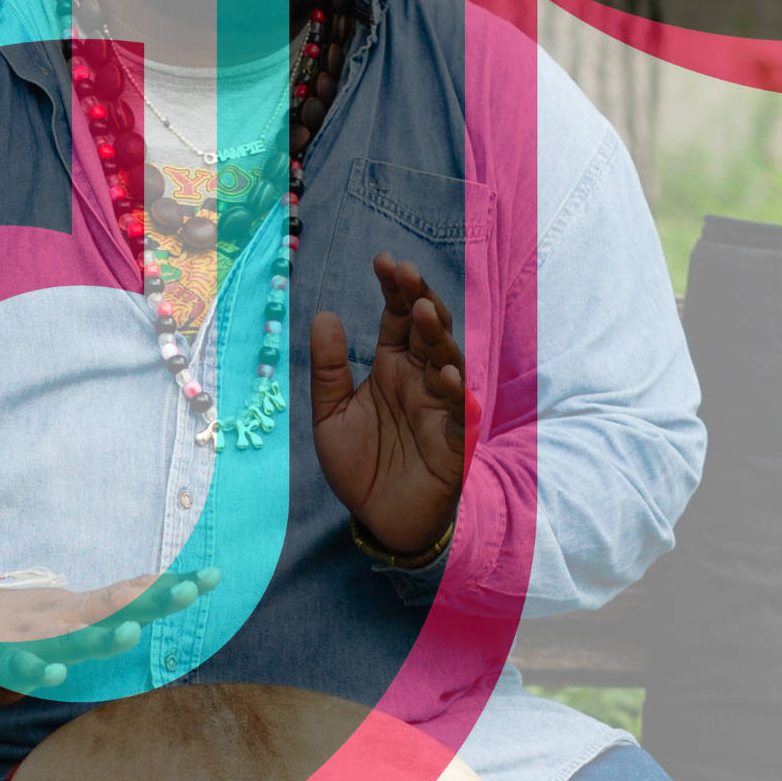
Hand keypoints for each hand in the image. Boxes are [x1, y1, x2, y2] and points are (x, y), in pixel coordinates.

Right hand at [0, 567, 221, 706]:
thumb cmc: (16, 619)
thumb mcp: (66, 609)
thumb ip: (108, 605)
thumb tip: (158, 588)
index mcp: (78, 609)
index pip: (131, 595)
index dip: (168, 588)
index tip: (211, 577)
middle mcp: (59, 619)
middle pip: (111, 609)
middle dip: (148, 602)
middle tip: (187, 590)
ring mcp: (28, 638)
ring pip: (67, 638)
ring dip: (98, 636)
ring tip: (129, 632)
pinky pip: (17, 669)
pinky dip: (33, 670)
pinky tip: (51, 673)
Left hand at [310, 254, 481, 560]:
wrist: (378, 520)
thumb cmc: (360, 465)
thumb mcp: (330, 414)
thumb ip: (328, 369)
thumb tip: (323, 315)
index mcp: (392, 366)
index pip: (396, 318)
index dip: (394, 289)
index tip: (383, 261)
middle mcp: (420, 378)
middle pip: (426, 330)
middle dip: (419, 299)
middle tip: (406, 273)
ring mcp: (440, 405)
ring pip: (446, 361)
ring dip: (437, 335)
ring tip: (424, 311)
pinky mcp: (453, 439)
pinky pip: (458, 411)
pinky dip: (454, 391)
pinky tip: (446, 373)